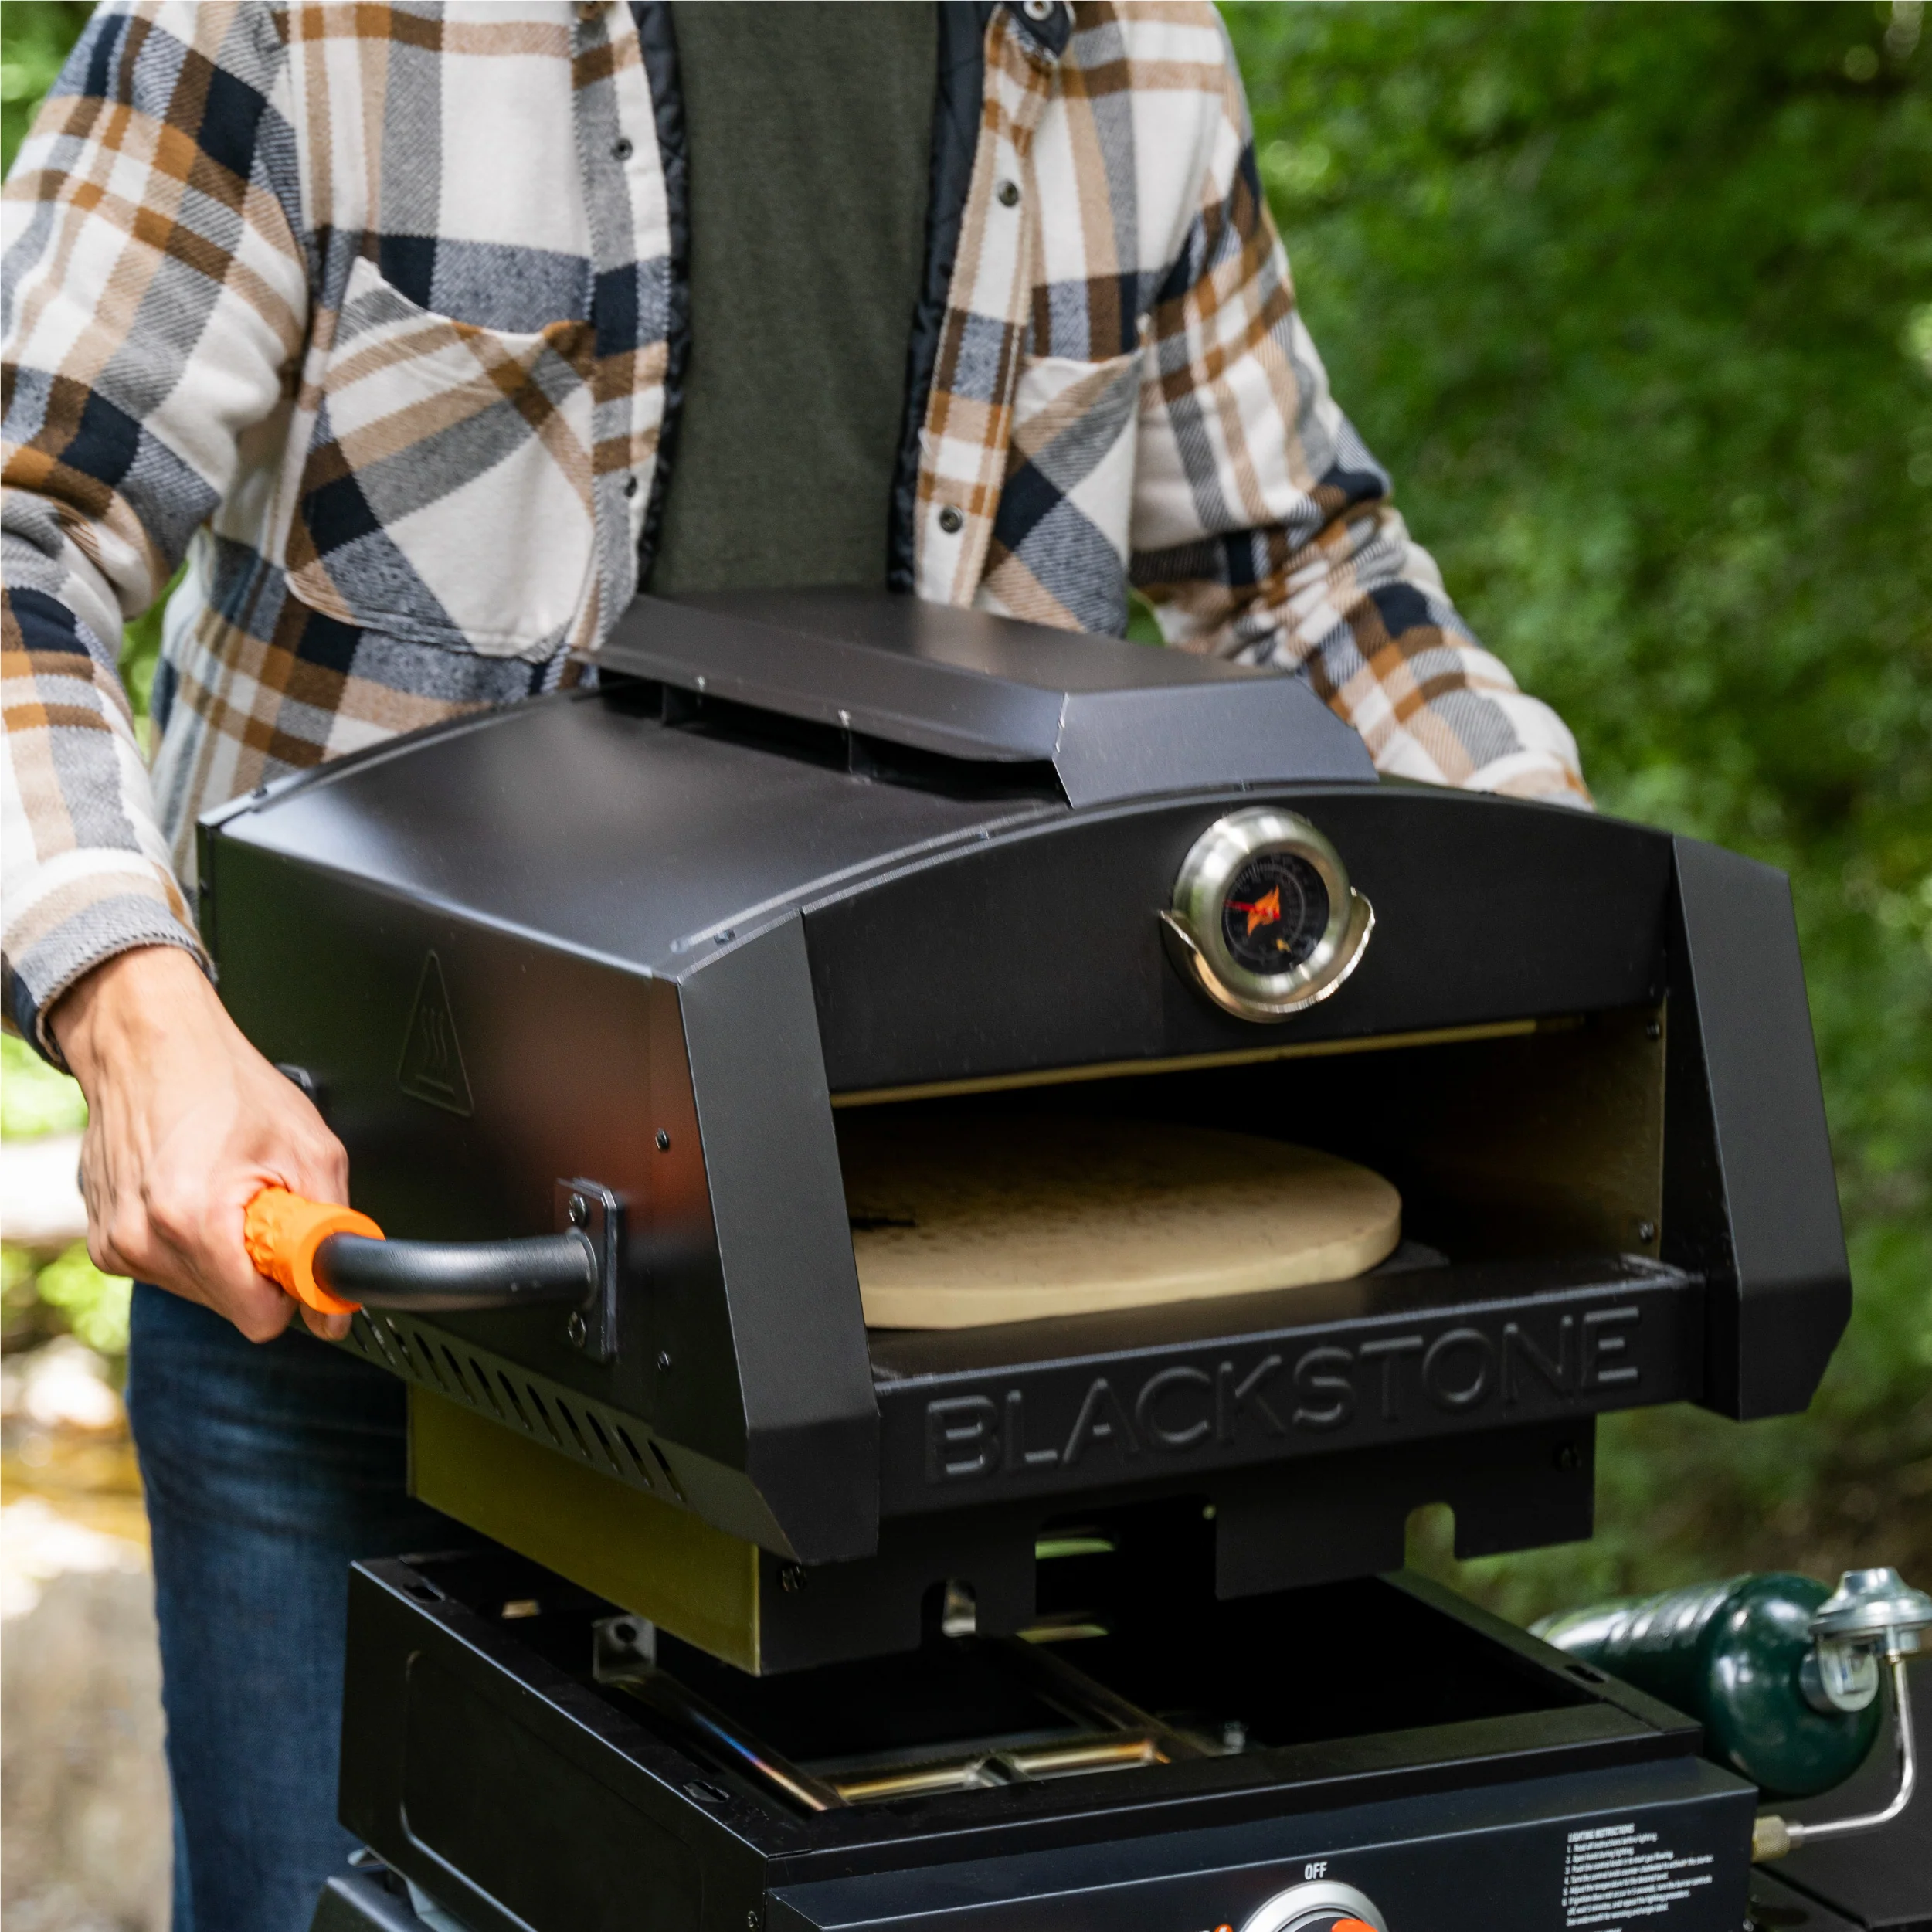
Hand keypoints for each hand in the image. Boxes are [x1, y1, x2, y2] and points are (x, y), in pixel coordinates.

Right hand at [51, 945, 353, 1341]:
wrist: (150, 1046)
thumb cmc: (224, 1083)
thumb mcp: (310, 1148)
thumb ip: (331, 1229)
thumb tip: (336, 1295)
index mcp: (193, 1221)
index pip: (258, 1320)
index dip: (292, 1292)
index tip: (299, 1260)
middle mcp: (143, 1241)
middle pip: (231, 1306)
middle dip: (258, 1266)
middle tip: (263, 1205)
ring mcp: (118, 1244)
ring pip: (200, 1292)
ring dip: (225, 1253)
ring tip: (227, 1191)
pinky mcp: (104, 1243)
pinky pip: (168, 1271)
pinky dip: (191, 1245)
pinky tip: (196, 1195)